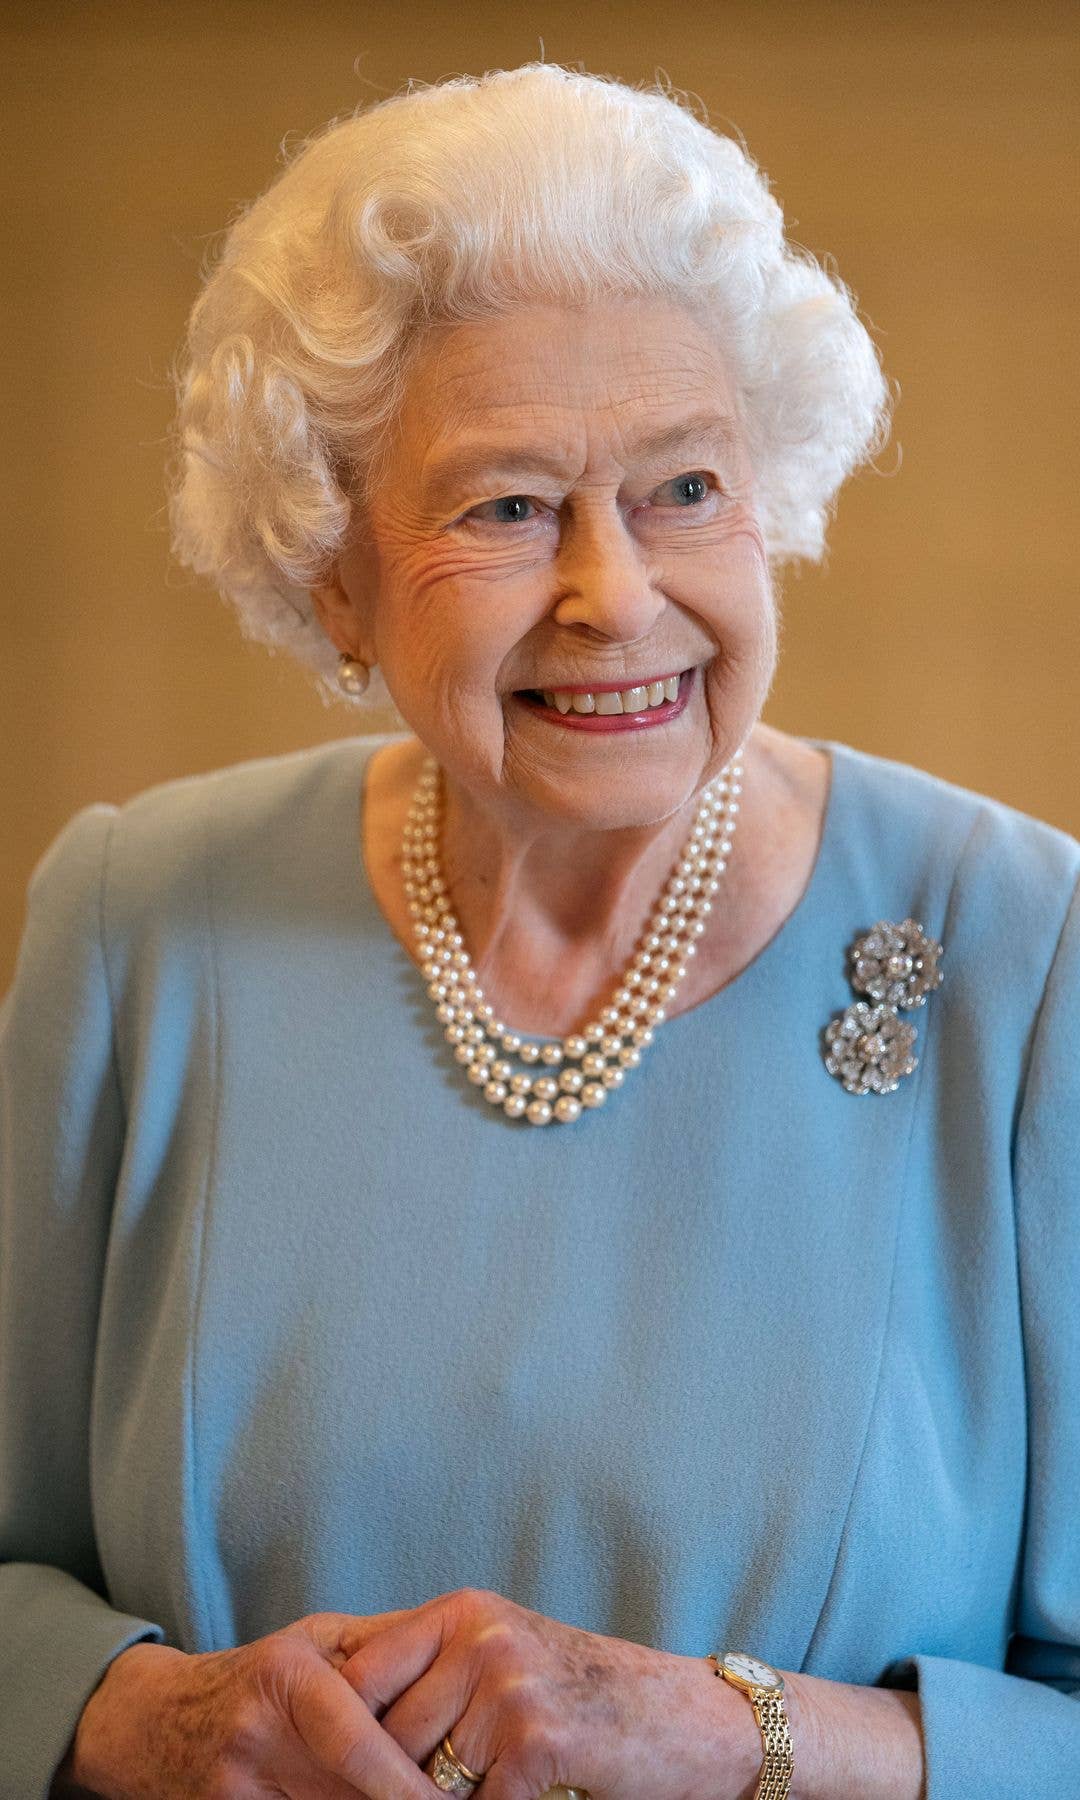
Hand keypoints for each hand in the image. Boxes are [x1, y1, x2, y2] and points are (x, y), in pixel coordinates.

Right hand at [60, 1614, 438, 1799]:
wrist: (154, 1723)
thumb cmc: (260, 1675)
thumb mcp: (316, 1641)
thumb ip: (383, 1647)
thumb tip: (456, 1649)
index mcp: (285, 1678)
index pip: (355, 1743)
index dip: (404, 1784)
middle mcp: (255, 1737)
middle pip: (344, 1796)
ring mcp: (233, 1791)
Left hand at [335, 1586, 762, 1799]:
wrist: (684, 1719)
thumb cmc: (582, 1695)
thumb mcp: (502, 1653)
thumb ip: (432, 1667)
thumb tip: (339, 1703)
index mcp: (462, 1612)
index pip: (359, 1674)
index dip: (342, 1732)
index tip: (329, 1767)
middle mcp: (480, 1637)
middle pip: (386, 1736)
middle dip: (390, 1783)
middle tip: (396, 1793)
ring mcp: (509, 1687)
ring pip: (424, 1781)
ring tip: (482, 1785)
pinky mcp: (537, 1741)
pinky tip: (523, 1798)